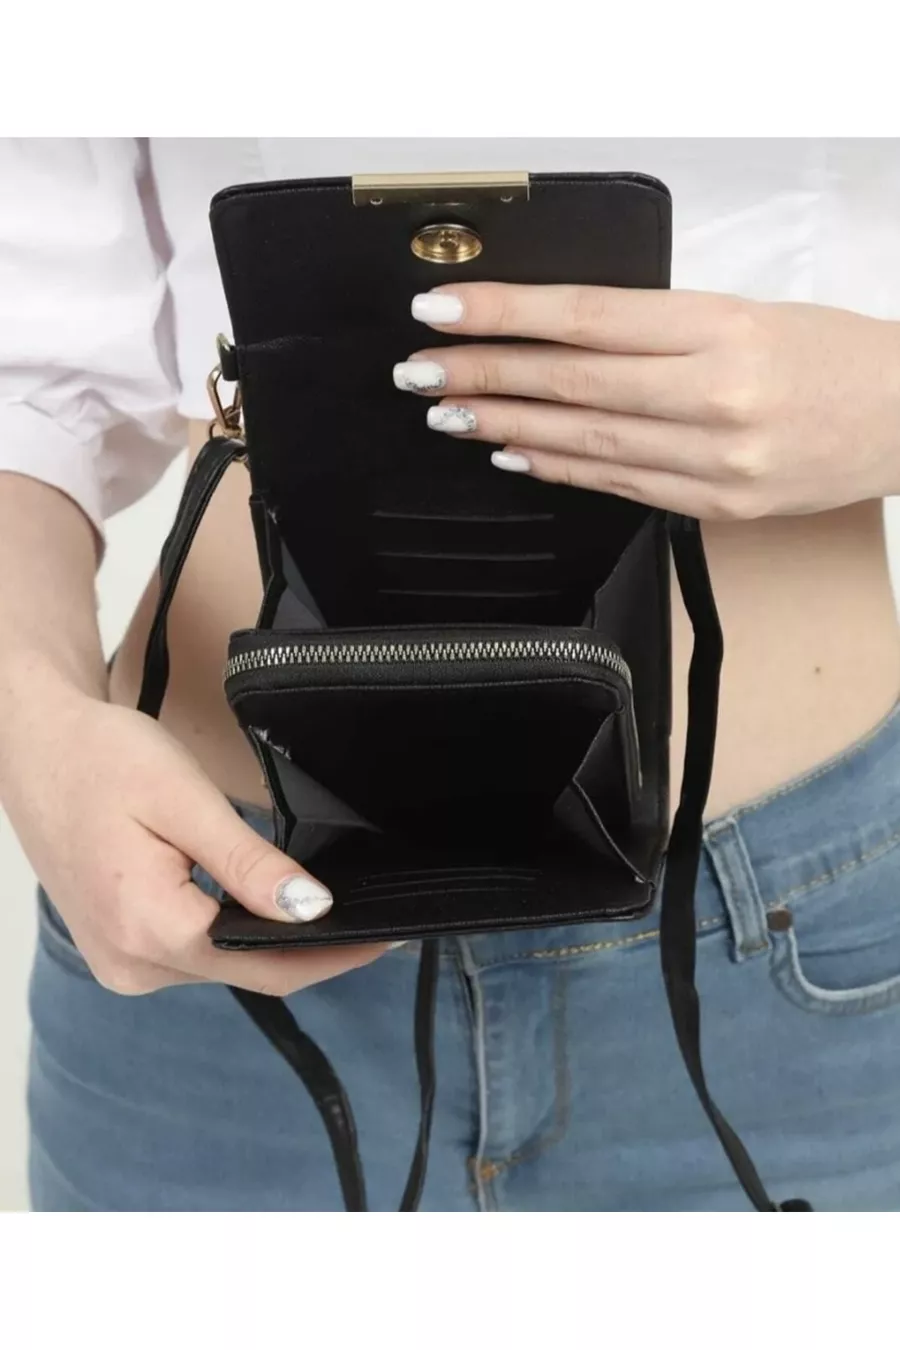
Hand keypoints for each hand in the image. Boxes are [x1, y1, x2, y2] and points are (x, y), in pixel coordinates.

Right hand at [1, 674, 387, 995]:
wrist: (35, 749)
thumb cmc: (100, 760)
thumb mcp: (184, 800)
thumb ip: (248, 864)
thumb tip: (312, 910)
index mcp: (147, 928)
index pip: (266, 966)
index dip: (333, 955)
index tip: (387, 934)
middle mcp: (131, 964)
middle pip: (249, 975)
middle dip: (313, 952)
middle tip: (375, 920)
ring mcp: (121, 963)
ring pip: (223, 968)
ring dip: (274, 945)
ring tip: (330, 911)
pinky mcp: (120, 950)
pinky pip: (195, 956)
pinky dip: (234, 936)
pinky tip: (264, 908)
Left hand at [395, 283, 899, 518]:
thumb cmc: (829, 356)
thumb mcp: (747, 312)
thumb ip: (656, 330)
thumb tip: (558, 335)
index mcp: (721, 327)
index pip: (586, 316)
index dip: (504, 314)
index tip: (442, 309)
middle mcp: (714, 395)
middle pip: (571, 382)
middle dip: (483, 375)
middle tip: (419, 370)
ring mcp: (715, 461)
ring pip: (586, 441)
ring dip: (506, 429)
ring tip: (449, 414)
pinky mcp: (718, 506)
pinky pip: (621, 487)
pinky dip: (560, 470)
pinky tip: (514, 457)